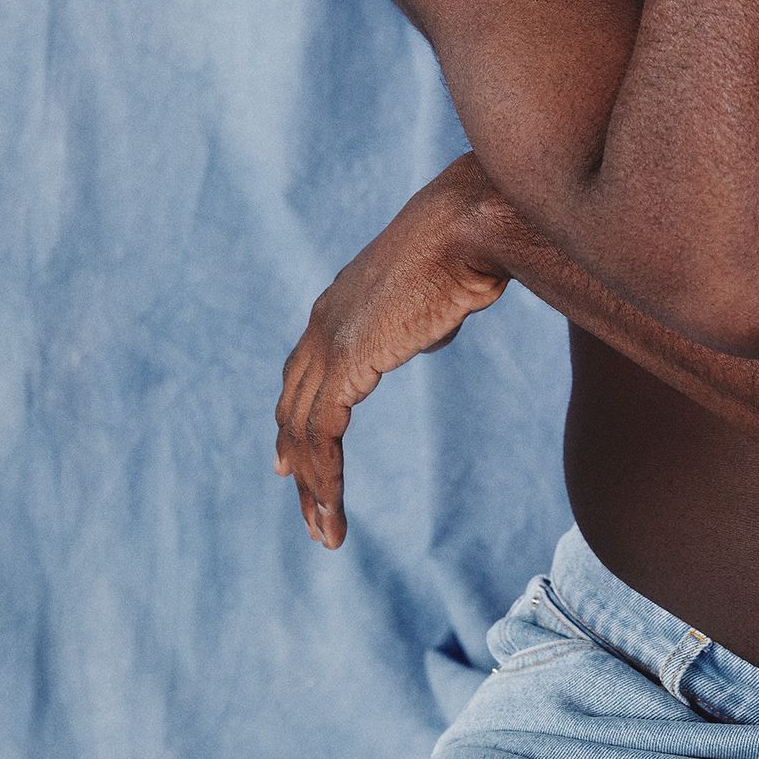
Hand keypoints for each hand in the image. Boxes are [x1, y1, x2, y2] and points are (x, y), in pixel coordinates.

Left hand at [274, 152, 507, 547]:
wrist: (469, 225)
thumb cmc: (468, 245)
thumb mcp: (437, 291)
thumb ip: (422, 318)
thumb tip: (426, 337)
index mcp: (340, 303)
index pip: (302, 372)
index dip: (295, 418)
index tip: (289, 459)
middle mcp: (322, 323)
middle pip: (293, 406)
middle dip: (297, 460)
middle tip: (305, 506)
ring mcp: (329, 342)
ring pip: (303, 431)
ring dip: (313, 487)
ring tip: (326, 532)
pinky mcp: (346, 363)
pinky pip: (322, 436)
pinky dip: (325, 479)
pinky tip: (333, 510)